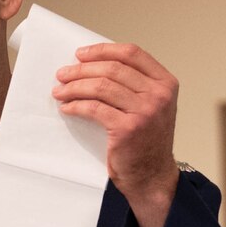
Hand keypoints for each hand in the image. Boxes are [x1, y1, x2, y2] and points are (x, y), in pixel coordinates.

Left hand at [53, 42, 180, 226]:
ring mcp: (145, 111)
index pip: (132, 53)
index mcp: (166, 83)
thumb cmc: (147, 141)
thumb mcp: (151, 106)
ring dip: (75, 86)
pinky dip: (76, 106)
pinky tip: (67, 108)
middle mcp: (158, 94)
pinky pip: (94, 108)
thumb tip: (95, 65)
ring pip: (101, 87)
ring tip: (60, 91)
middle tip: (62, 74)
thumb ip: (135, 84)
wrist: (152, 176)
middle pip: (112, 68)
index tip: (81, 54)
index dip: (103, 50)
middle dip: (82, 69)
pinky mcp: (127, 128)